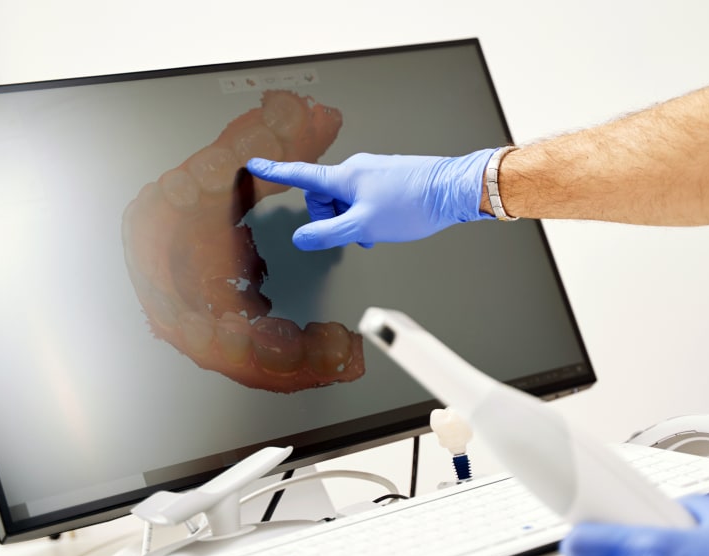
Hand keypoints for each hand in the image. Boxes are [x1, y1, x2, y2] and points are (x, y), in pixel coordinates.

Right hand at [246, 149, 495, 249]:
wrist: (453, 190)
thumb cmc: (413, 204)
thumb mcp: (364, 227)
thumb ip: (329, 234)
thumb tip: (301, 239)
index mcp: (345, 176)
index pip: (301, 174)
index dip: (275, 172)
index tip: (255, 164)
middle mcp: (357, 168)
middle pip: (324, 194)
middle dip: (330, 217)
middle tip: (350, 236)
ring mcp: (374, 171)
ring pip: (346, 198)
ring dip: (351, 219)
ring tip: (372, 235)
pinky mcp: (389, 177)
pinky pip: (364, 196)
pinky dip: (366, 214)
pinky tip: (383, 227)